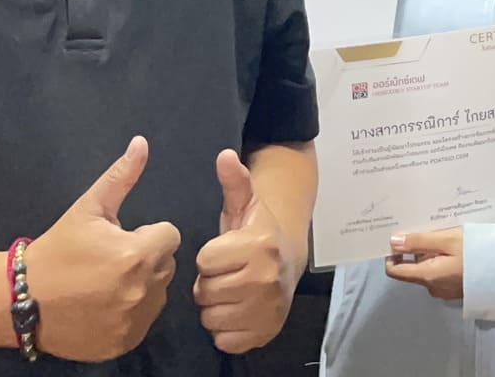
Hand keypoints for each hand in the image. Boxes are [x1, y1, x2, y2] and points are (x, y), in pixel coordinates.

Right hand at [23, 136, 180, 361]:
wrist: (22, 301)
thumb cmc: (57, 250)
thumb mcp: (88, 209)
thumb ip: (121, 177)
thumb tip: (142, 142)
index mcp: (136, 255)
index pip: (170, 236)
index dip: (147, 235)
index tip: (121, 239)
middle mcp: (141, 290)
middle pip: (166, 265)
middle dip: (146, 258)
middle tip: (110, 261)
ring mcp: (134, 321)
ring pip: (158, 293)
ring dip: (141, 286)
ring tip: (106, 284)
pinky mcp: (125, 343)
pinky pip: (144, 321)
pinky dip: (131, 313)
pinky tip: (104, 306)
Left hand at [193, 150, 298, 353]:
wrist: (289, 261)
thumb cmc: (258, 232)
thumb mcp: (246, 203)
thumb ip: (234, 181)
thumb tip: (224, 154)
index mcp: (259, 245)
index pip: (205, 260)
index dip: (209, 257)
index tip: (224, 252)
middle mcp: (266, 278)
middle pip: (205, 291)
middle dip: (210, 283)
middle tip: (227, 273)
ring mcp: (267, 309)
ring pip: (211, 318)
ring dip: (215, 307)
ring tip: (231, 290)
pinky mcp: (265, 332)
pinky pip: (224, 340)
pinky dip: (225, 330)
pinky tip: (237, 310)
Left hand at [385, 229, 463, 300]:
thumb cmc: (478, 253)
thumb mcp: (448, 240)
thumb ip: (419, 241)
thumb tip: (395, 242)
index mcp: (426, 275)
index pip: (394, 270)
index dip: (393, 254)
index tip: (401, 239)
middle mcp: (432, 287)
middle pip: (413, 267)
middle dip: (419, 249)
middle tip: (434, 232)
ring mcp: (445, 290)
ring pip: (429, 269)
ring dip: (434, 254)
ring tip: (451, 240)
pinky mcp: (456, 290)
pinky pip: (441, 274)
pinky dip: (444, 262)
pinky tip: (459, 252)